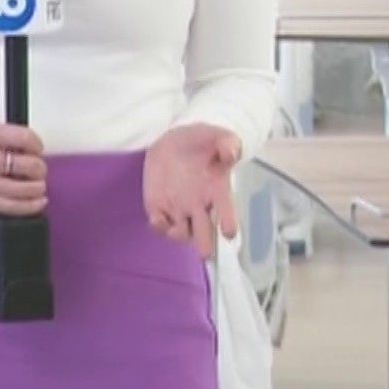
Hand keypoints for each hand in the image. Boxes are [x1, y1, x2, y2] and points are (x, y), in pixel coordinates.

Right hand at [0, 122, 46, 216]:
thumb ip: (3, 135)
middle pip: (31, 165)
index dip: (37, 145)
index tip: (36, 149)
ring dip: (38, 186)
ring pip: (27, 189)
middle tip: (36, 167)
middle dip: (39, 167)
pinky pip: (15, 207)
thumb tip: (30, 145)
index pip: (26, 138)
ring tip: (35, 183)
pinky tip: (38, 200)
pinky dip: (32, 205)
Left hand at [143, 123, 241, 260]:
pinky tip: (157, 220)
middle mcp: (200, 206)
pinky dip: (159, 226)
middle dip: (205, 244)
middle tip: (205, 252)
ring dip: (180, 236)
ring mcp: (179, 209)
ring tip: (176, 230)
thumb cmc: (202, 141)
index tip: (229, 232)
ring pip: (182, 233)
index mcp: (218, 191)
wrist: (175, 139)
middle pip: (205, 233)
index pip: (227, 211)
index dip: (229, 222)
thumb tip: (232, 152)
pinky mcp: (158, 206)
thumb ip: (227, 144)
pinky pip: (160, 224)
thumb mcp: (218, 137)